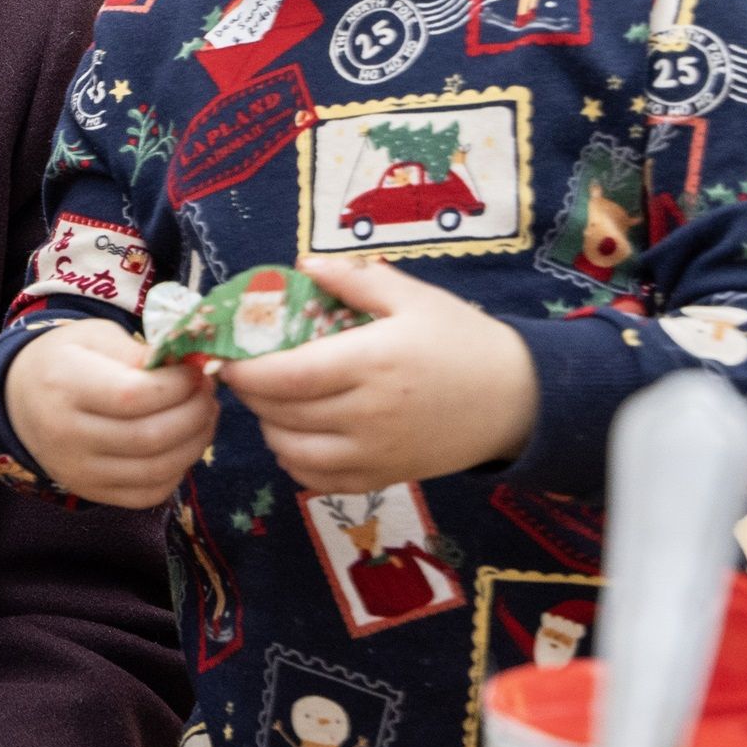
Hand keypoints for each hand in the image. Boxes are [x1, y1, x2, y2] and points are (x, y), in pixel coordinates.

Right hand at [2, 318, 218, 507]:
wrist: (20, 400)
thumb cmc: (65, 360)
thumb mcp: (94, 336)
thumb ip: (138, 351)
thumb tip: (186, 369)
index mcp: (64, 386)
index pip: (133, 396)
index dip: (178, 386)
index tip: (195, 370)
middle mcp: (67, 435)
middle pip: (149, 437)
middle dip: (195, 413)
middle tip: (208, 392)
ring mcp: (78, 471)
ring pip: (156, 470)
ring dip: (195, 442)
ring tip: (204, 415)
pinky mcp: (91, 492)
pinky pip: (149, 493)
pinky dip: (177, 470)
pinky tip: (182, 443)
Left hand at [214, 252, 537, 491]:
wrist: (518, 399)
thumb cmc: (462, 340)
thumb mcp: (413, 298)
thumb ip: (354, 281)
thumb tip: (300, 265)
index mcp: (371, 363)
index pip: (285, 377)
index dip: (245, 371)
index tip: (228, 357)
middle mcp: (368, 415)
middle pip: (281, 414)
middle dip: (252, 394)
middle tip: (249, 372)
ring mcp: (375, 453)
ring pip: (291, 451)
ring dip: (270, 427)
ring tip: (274, 402)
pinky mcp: (384, 478)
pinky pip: (317, 481)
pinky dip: (294, 461)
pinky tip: (298, 435)